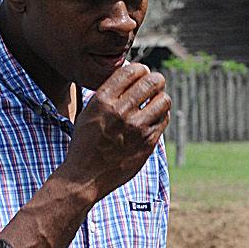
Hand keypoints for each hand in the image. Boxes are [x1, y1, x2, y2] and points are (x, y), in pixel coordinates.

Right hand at [64, 64, 169, 200]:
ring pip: (163, 100)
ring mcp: (136, 129)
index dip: (141, 70)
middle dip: (155, 80)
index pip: (132, 71)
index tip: (141, 74)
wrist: (84, 177)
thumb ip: (108, 95)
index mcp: (103, 100)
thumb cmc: (85, 143)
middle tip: (155, 84)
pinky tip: (154, 118)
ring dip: (161, 98)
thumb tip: (130, 75)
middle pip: (152, 82)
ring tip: (156, 101)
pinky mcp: (147, 143)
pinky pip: (163, 120)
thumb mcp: (88, 112)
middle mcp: (120, 112)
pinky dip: (161, 115)